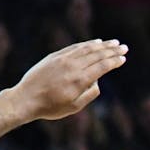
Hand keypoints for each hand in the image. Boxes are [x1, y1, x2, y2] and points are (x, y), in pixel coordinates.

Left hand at [11, 39, 126, 121]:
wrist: (25, 99)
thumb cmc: (50, 107)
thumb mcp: (74, 107)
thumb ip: (90, 94)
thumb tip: (97, 81)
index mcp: (80, 80)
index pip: (102, 66)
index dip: (114, 61)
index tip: (123, 58)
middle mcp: (73, 66)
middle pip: (97, 55)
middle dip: (112, 50)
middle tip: (124, 47)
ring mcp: (62, 60)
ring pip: (86, 49)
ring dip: (101, 45)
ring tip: (112, 42)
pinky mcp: (54, 57)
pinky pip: (74, 47)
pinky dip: (85, 44)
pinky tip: (93, 43)